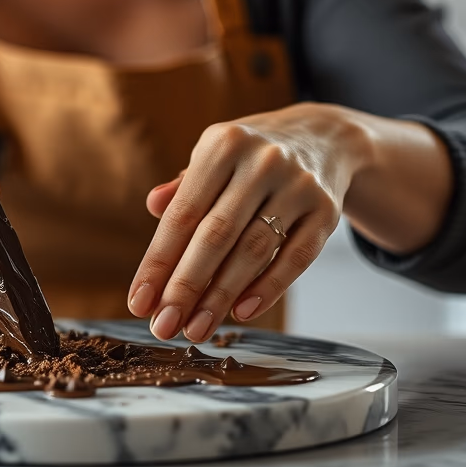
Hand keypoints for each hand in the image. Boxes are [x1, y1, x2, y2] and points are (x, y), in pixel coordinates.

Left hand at [126, 103, 371, 341]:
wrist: (322, 138)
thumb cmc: (250, 158)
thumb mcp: (215, 157)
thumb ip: (185, 188)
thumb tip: (153, 206)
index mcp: (222, 145)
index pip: (183, 214)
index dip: (158, 262)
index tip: (139, 302)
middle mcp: (261, 162)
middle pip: (216, 235)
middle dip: (186, 287)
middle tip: (164, 326)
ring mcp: (298, 185)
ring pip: (254, 250)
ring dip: (221, 296)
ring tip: (197, 328)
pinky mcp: (327, 210)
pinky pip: (297, 256)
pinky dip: (269, 287)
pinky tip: (243, 312)